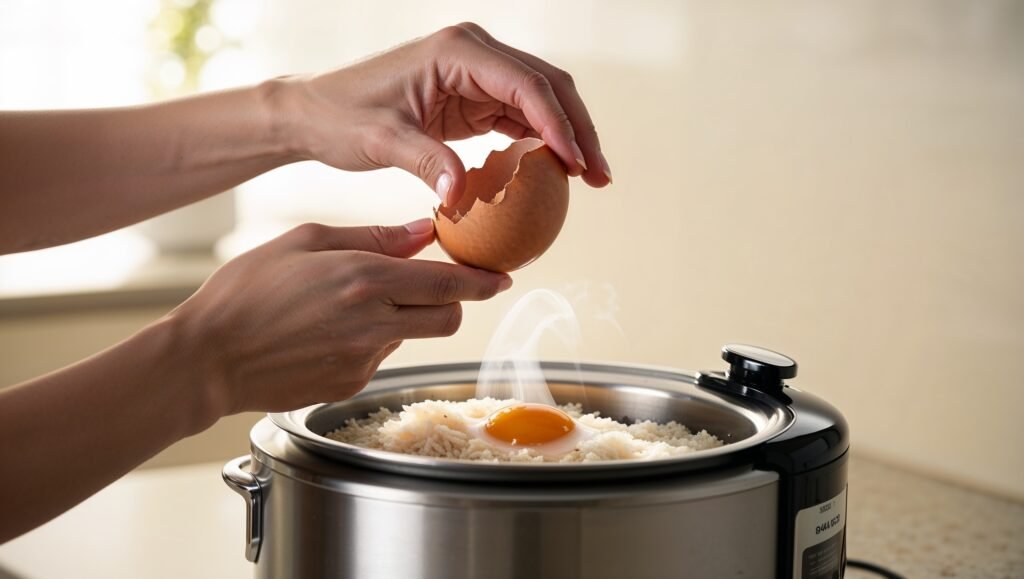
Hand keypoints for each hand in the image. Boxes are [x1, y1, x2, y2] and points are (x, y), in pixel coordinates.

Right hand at [171, 218, 510, 418]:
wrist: (207, 359)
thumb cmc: (245, 292)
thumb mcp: (304, 242)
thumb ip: (371, 237)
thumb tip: (420, 232)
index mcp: (364, 279)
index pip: (447, 284)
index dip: (482, 281)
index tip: (501, 278)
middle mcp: (373, 323)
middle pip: (448, 319)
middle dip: (452, 304)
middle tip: (432, 288)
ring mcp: (364, 359)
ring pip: (411, 337)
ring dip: (401, 320)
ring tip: (347, 306)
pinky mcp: (351, 384)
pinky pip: (379, 358)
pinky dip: (370, 341)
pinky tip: (328, 332)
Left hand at [276, 22, 611, 205]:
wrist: (316, 112)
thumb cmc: (341, 117)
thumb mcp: (380, 142)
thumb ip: (426, 164)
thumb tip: (462, 200)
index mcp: (457, 51)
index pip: (526, 85)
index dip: (560, 126)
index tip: (579, 166)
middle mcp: (474, 53)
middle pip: (547, 86)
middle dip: (579, 130)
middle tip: (601, 177)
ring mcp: (477, 73)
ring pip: (541, 101)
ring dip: (567, 138)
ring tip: (591, 180)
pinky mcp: (474, 96)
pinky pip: (520, 117)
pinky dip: (542, 143)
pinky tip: (556, 174)